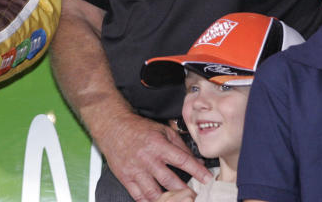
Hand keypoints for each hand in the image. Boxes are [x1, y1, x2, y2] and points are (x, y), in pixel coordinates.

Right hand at [94, 110, 209, 200]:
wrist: (113, 127)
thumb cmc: (139, 128)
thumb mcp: (162, 130)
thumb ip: (180, 146)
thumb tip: (197, 161)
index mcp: (158, 145)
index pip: (182, 160)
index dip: (197, 171)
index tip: (208, 179)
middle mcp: (147, 159)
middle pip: (170, 181)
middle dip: (185, 192)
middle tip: (195, 197)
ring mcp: (136, 170)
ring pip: (154, 193)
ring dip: (169, 200)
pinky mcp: (126, 178)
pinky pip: (139, 196)